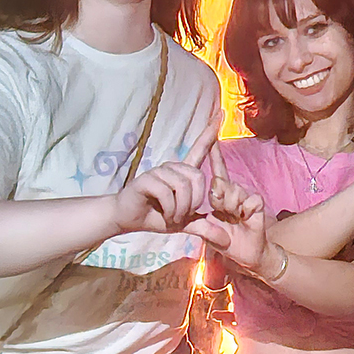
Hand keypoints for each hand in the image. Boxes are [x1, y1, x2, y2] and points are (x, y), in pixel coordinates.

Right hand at [112, 111, 220, 234]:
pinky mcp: (147, 179)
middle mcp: (172, 167)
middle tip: (182, 216)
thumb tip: (227, 240)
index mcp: (182, 173)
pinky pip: (168, 194)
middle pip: (198, 178)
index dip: (210, 133)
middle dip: (194, 203)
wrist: (127, 219)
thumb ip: (205, 227)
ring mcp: (159, 171)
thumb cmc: (156, 216)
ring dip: (181, 209)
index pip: (200, 149)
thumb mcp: (184, 223)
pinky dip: (170, 210)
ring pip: (184, 187)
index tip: (221, 113)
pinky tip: (163, 215)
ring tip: (172, 217)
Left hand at [187, 144, 276, 276]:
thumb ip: (202, 215)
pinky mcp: (258, 202)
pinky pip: (251, 199)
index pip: (216, 168)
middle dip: (219, 199)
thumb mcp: (207, 228)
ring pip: (235, 190)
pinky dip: (247, 210)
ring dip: (232, 207)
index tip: (212, 126)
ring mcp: (245, 195)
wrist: (245, 253)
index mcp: (219, 194)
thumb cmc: (225, 239)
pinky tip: (246, 218)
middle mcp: (232, 191)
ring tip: (235, 218)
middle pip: (222, 182)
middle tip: (223, 213)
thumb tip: (205, 197)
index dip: (213, 150)